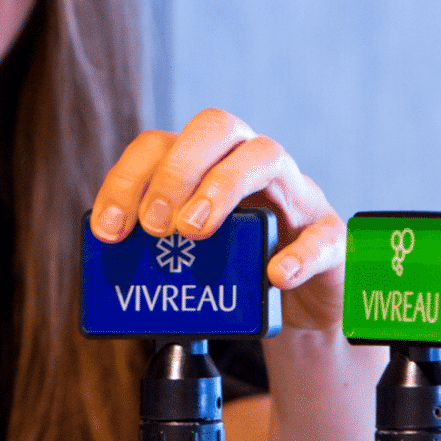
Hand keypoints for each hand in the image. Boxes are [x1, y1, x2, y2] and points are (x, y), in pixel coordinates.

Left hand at [88, 108, 346, 332]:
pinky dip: (298, 252)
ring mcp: (296, 196)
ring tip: (194, 231)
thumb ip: (157, 258)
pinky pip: (322, 233)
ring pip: (267, 156)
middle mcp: (251, 166)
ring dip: (224, 186)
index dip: (129, 179)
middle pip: (216, 128)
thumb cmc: (239, 280)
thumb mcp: (192, 266)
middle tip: (154, 225)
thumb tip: (112, 268)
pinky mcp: (331, 236)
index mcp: (207, 168)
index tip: (109, 228)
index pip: (161, 145)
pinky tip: (276, 274)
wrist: (304, 313)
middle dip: (177, 169)